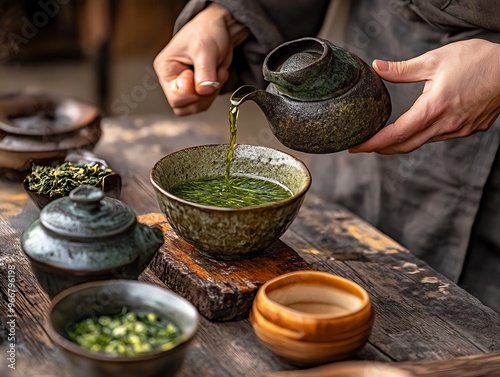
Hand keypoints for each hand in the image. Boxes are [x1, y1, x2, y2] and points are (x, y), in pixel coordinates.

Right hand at [154, 4, 247, 115]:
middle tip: (212, 76)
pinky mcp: (197, 89)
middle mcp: (172, 80)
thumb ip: (205, 72)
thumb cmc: (207, 31)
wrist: (221, 28)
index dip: (192, 91)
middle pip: (184, 107)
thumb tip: (204, 90)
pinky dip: (215, 93)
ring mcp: (185, 87)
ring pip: (195, 107)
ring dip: (211, 94)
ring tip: (216, 72)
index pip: (176, 98)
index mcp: (166, 69)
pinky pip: (205, 103)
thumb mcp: (205, 49)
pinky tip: (218, 76)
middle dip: (203, 96)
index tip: (198, 73)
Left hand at [350, 39, 499, 153]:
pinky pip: (438, 137)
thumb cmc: (477, 60)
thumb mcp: (435, 60)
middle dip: (381, 149)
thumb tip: (377, 68)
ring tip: (382, 138)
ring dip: (400, 143)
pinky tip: (414, 128)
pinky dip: (421, 136)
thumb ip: (403, 69)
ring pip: (422, 142)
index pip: (396, 135)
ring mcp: (458, 130)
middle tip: (362, 147)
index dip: (373, 144)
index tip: (355, 147)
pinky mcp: (469, 129)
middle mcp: (445, 125)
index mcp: (433, 109)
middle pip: (405, 146)